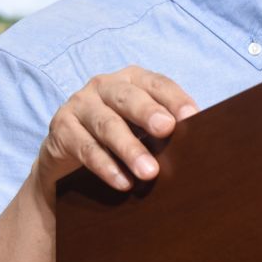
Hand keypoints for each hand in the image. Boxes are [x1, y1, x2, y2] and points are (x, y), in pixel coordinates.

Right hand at [36, 67, 198, 193]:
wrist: (66, 153)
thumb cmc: (117, 134)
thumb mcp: (140, 125)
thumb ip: (164, 126)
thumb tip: (200, 141)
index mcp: (131, 79)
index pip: (156, 83)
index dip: (174, 98)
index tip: (192, 117)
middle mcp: (104, 86)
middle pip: (128, 97)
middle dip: (148, 113)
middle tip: (167, 130)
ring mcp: (79, 105)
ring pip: (107, 125)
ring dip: (129, 149)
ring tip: (149, 172)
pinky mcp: (61, 128)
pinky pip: (85, 148)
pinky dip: (106, 167)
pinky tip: (123, 183)